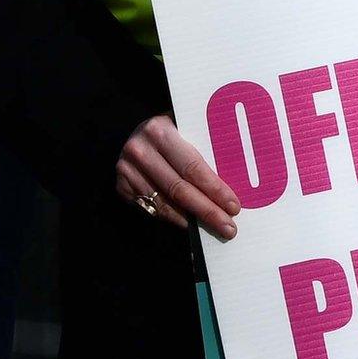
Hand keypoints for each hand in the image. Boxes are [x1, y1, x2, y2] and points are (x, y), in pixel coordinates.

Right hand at [116, 115, 240, 239]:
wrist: (133, 135)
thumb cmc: (169, 132)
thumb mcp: (184, 129)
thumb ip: (202, 147)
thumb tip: (235, 180)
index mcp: (159, 131)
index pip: (192, 167)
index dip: (214, 189)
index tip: (233, 206)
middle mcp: (140, 151)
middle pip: (180, 189)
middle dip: (207, 211)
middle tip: (228, 227)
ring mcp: (127, 171)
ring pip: (166, 203)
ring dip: (192, 220)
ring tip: (214, 229)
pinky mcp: (122, 187)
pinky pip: (153, 209)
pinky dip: (174, 219)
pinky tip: (190, 223)